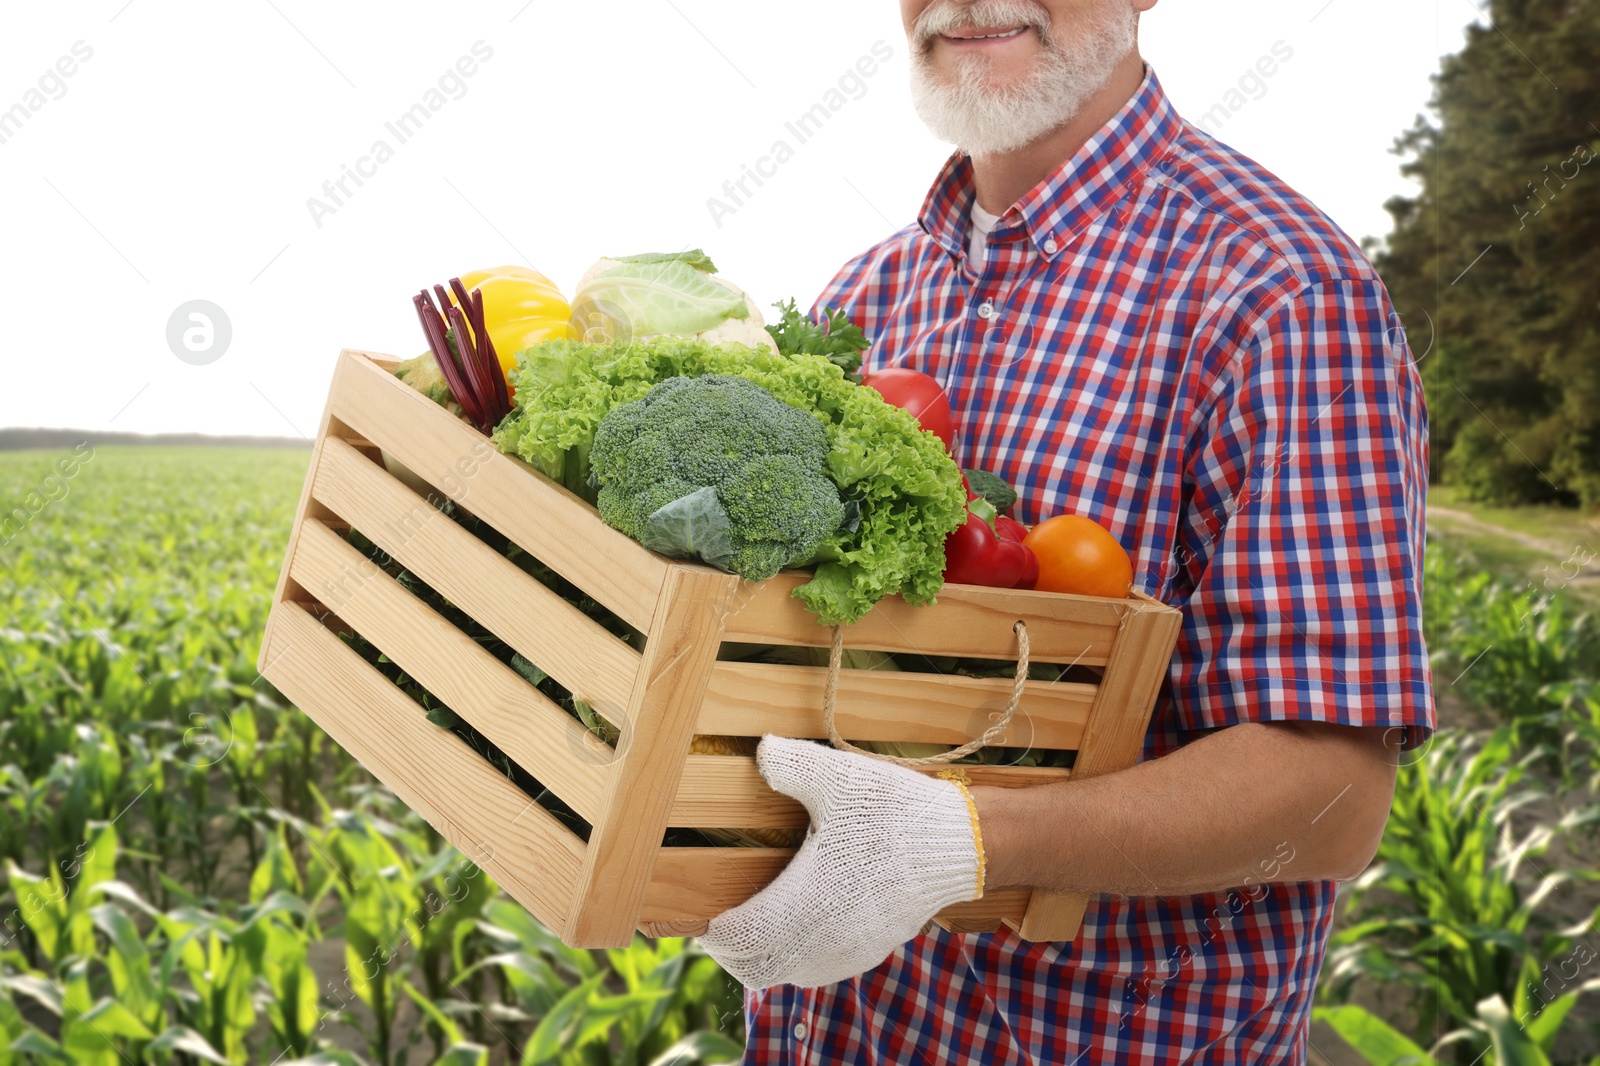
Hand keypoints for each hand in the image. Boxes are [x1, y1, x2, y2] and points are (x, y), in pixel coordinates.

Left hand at [698, 735, 983, 989]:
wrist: (961, 844)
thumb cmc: (895, 812)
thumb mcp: (839, 779)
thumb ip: (792, 764)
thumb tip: (760, 751)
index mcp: (805, 902)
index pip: (738, 938)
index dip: (711, 930)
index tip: (701, 908)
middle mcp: (822, 938)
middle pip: (754, 970)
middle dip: (730, 949)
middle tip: (721, 917)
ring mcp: (847, 951)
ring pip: (785, 975)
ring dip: (761, 955)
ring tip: (754, 918)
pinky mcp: (868, 952)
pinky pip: (814, 971)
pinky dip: (793, 957)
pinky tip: (796, 922)